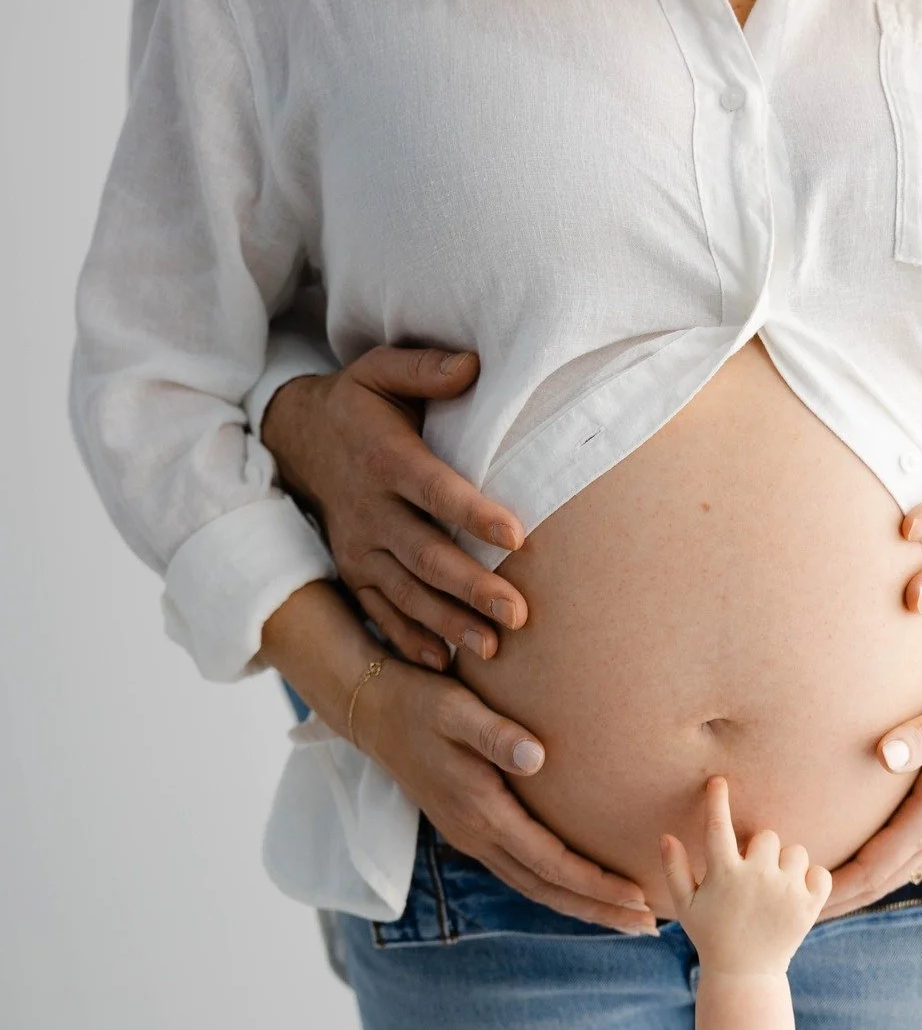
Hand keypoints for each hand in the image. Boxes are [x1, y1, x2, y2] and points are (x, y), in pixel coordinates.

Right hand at [262, 346, 528, 670]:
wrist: (296, 440)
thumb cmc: (359, 406)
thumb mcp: (379, 371)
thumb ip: (424, 368)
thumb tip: (472, 365)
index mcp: (385, 459)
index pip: (435, 489)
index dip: (473, 512)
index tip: (516, 535)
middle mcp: (370, 510)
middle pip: (424, 555)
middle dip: (470, 587)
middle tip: (516, 613)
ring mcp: (359, 548)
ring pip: (406, 593)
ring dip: (448, 623)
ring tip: (491, 647)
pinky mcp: (353, 573)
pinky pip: (380, 613)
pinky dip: (407, 640)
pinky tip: (441, 664)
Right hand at [359, 655, 659, 932]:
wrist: (371, 713)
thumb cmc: (419, 703)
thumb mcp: (455, 708)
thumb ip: (496, 734)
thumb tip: (538, 757)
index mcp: (481, 811)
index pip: (550, 861)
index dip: (596, 884)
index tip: (639, 897)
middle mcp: (476, 835)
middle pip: (547, 889)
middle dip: (599, 910)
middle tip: (650, 927)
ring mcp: (471, 838)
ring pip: (533, 887)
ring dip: (581, 906)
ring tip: (627, 918)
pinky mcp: (470, 831)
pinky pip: (521, 873)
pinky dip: (557, 888)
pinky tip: (581, 890)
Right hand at [660, 778, 831, 975]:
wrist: (746, 974)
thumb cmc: (711, 935)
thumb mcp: (685, 906)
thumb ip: (674, 870)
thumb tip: (666, 836)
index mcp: (723, 874)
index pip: (718, 826)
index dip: (717, 800)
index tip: (718, 781)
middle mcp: (757, 877)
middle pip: (767, 836)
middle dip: (761, 850)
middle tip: (754, 875)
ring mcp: (786, 891)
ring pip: (795, 851)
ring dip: (786, 864)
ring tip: (774, 888)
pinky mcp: (809, 905)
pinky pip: (819, 873)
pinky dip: (811, 880)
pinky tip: (795, 895)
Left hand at [824, 595, 921, 916]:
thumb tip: (884, 755)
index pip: (878, 866)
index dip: (836, 888)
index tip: (798, 902)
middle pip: (881, 880)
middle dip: (836, 902)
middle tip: (789, 917)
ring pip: (894, 870)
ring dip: (854, 889)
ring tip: (810, 899)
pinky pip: (905, 854)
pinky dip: (874, 868)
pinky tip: (854, 865)